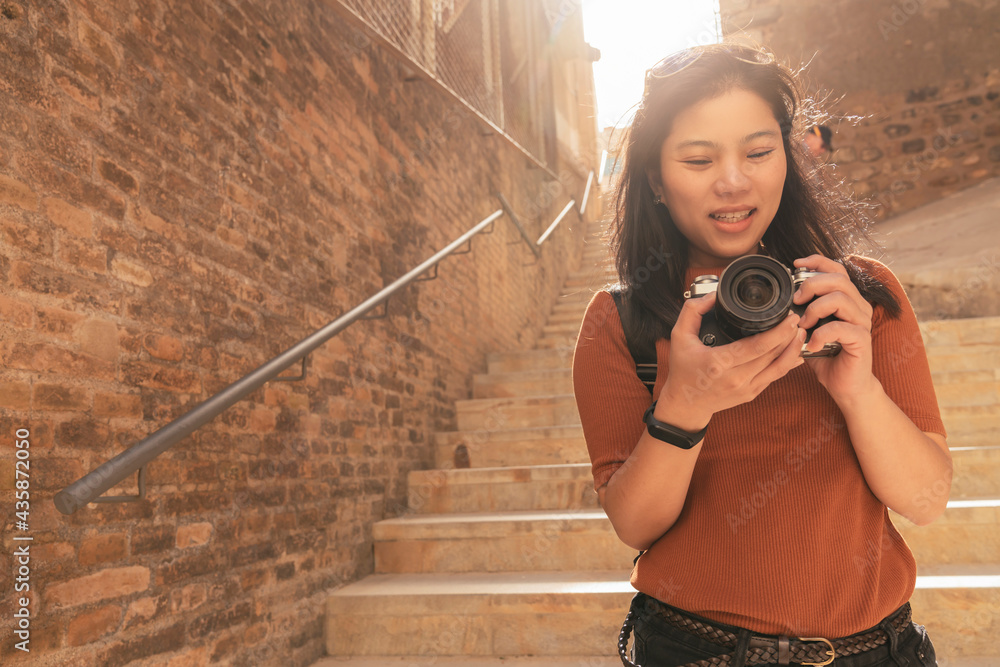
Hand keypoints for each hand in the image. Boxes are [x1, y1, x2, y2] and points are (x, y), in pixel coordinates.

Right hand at [655, 291, 804, 429]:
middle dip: (789, 336)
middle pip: (773, 355)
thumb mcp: (679, 336)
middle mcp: (736, 378)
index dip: (778, 331)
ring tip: (799, 333)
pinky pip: (775, 377)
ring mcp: (746, 388)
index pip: (757, 346)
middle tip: (796, 319)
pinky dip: (788, 364)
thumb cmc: (682, 370)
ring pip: (780, 368)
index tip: (788, 317)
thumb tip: (713, 296)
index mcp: (719, 362)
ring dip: (793, 350)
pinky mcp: (751, 394)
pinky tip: (795, 352)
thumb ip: (692, 311)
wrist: (685, 404)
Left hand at [792, 255, 878, 401]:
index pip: (837, 269)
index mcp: (848, 299)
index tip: (795, 265)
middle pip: (838, 279)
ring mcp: (862, 322)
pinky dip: (820, 335)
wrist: (844, 384)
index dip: (817, 261)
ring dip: (815, 309)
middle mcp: (859, 306)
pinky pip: (841, 328)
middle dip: (812, 285)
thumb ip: (801, 311)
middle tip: (796, 300)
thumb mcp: (809, 329)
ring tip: (803, 326)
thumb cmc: (825, 355)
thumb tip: (779, 298)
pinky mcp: (862, 339)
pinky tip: (811, 346)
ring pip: (840, 299)